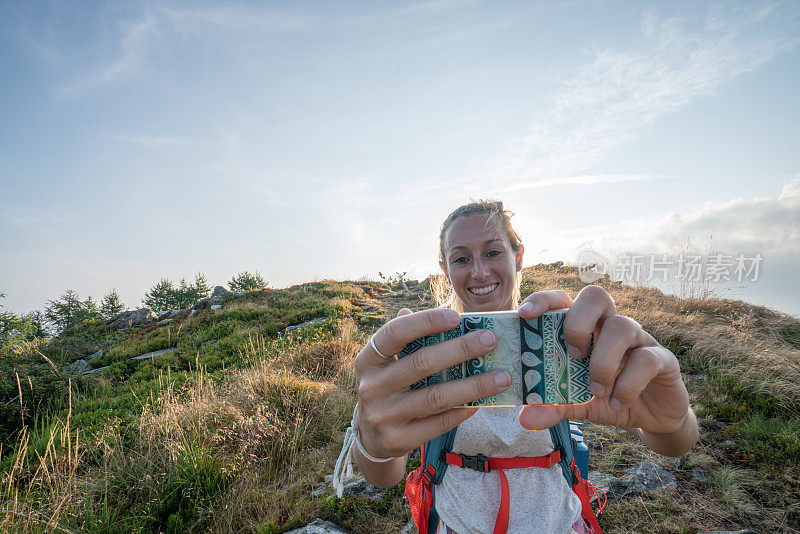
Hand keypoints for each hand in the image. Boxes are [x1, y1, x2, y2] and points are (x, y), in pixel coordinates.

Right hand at [354, 308, 511, 458]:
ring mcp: (382, 416)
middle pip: (422, 363)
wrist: (370, 436)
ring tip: (501, 377)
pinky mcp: (397, 440)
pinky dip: (463, 411)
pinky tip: (483, 401)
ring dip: (473, 385)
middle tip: (490, 341)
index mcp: (367, 359)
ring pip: (436, 397)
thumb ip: (409, 339)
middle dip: (460, 349)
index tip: (457, 317)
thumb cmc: (390, 387)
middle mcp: (371, 386)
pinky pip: (438, 423)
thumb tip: (446, 316)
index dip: (425, 322)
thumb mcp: (388, 362)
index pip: (395, 333)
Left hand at [517, 287, 693, 447]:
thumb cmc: (608, 397)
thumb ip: (552, 406)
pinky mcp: (662, 358)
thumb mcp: (576, 404)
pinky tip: (617, 403)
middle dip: (577, 322)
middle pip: (595, 296)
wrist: (650, 418)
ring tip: (596, 391)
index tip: (525, 314)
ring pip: (622, 326)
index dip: (544, 300)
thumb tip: (525, 419)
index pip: (564, 299)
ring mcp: (639, 338)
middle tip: (573, 355)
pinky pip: (646, 360)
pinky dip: (627, 385)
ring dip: (603, 363)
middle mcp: (610, 326)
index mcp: (586, 329)